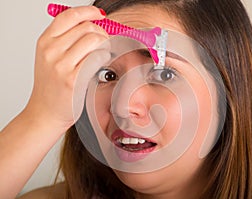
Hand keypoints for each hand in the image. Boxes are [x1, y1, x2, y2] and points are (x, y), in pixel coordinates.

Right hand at [25, 6, 109, 131]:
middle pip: (86, 27)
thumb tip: (93, 25)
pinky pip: (97, 58)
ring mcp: (62, 65)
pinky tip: (101, 65)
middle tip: (104, 43)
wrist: (45, 112)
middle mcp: (51, 51)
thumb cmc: (51, 86)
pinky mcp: (73, 79)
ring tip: (102, 55)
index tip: (99, 15)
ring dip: (105, 45)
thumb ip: (67, 40)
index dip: (88, 12)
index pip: (69, 16)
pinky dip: (104, 58)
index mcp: (45, 42)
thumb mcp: (50, 57)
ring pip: (94, 40)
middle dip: (101, 33)